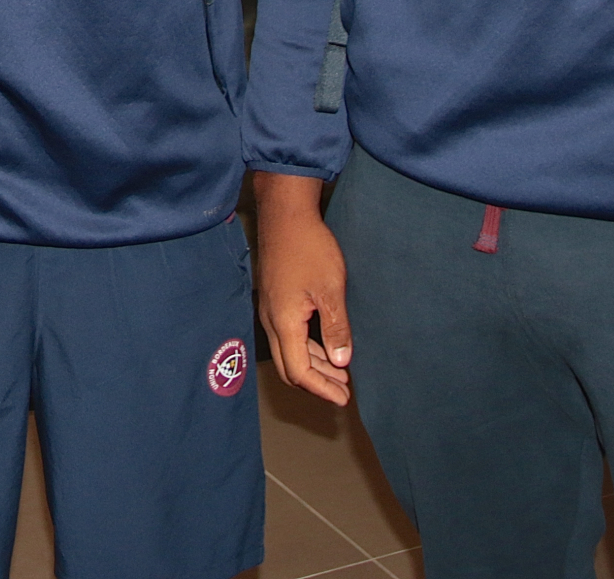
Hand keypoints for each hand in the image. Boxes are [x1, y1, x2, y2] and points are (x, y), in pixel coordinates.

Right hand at [254, 170, 352, 404]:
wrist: (285, 215)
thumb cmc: (308, 248)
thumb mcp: (330, 290)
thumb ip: (335, 328)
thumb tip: (341, 362)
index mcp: (283, 322)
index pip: (299, 371)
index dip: (321, 389)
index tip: (343, 398)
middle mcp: (271, 320)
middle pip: (289, 366)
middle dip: (317, 382)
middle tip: (343, 390)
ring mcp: (270, 308)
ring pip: (288, 350)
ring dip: (314, 364)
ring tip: (340, 371)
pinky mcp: (275, 298)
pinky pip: (288, 334)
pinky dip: (308, 346)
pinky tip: (326, 344)